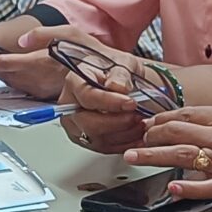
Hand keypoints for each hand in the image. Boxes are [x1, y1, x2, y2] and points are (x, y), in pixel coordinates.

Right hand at [20, 23, 154, 153]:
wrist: (120, 84)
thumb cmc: (118, 72)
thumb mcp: (123, 63)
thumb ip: (121, 74)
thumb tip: (118, 87)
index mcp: (75, 82)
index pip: (88, 96)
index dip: (111, 102)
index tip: (131, 103)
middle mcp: (69, 106)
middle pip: (89, 123)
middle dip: (118, 123)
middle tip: (139, 116)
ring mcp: (75, 126)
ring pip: (97, 139)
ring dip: (124, 134)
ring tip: (142, 123)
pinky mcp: (85, 140)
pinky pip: (105, 148)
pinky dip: (125, 144)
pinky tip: (138, 133)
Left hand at [127, 105, 211, 204]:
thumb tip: (195, 117)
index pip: (186, 113)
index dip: (162, 118)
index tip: (149, 123)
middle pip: (178, 131)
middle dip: (151, 135)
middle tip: (136, 139)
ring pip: (183, 155)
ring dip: (153, 156)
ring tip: (133, 156)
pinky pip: (206, 187)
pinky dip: (188, 188)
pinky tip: (172, 187)